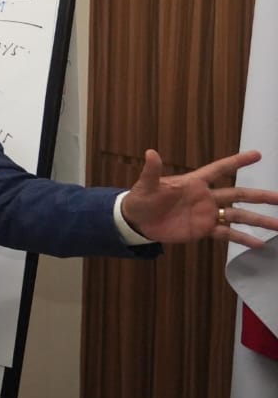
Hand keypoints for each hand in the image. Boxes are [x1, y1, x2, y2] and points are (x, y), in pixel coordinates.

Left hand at [121, 149, 277, 247]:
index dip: (237, 162)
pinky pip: (227, 234)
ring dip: (258, 221)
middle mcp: (206, 197)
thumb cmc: (141, 199)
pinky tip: (259, 244)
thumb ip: (152, 171)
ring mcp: (207, 214)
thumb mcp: (145, 185)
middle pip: (238, 194)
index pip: (220, 169)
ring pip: (238, 216)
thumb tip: (151, 152)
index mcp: (194, 182)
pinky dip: (243, 238)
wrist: (137, 222)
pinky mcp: (204, 229)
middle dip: (260, 196)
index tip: (258, 154)